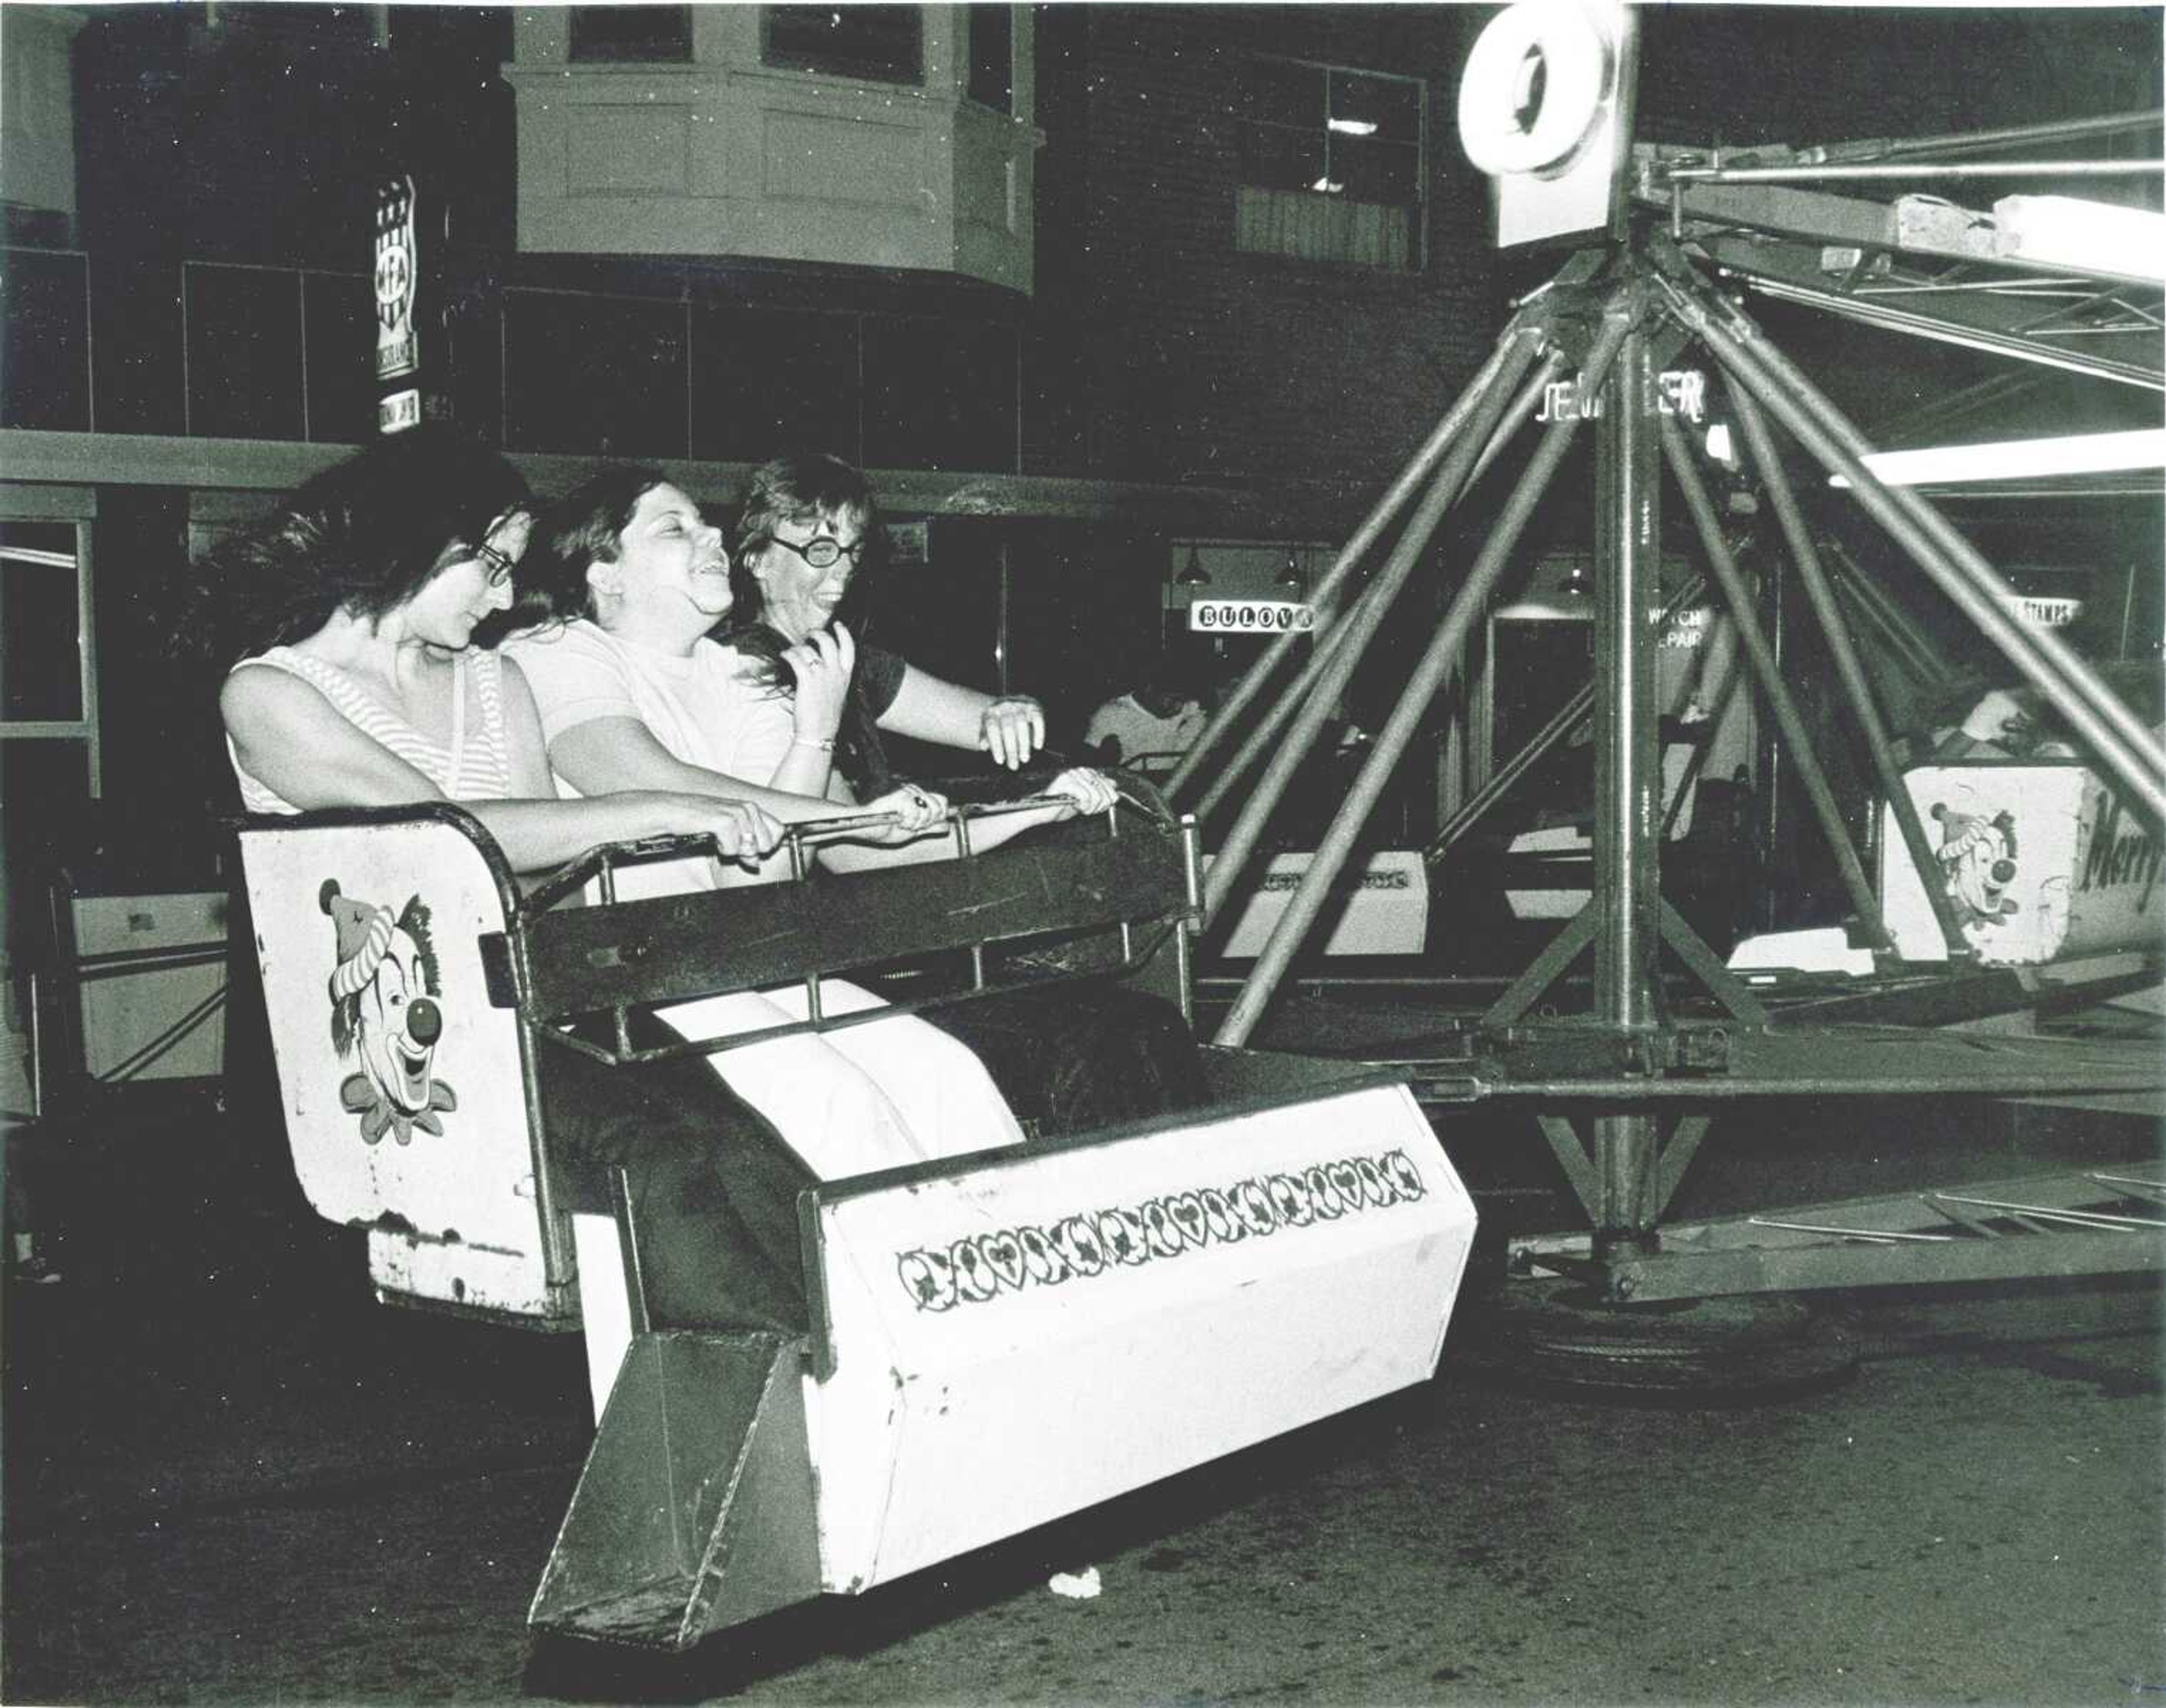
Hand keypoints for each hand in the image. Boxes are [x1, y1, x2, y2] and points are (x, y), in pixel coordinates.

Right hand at [699, 797, 784, 863]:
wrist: (671, 811)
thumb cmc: (697, 820)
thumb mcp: (728, 831)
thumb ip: (746, 845)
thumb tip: (756, 862)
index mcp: (752, 808)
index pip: (779, 831)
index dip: (766, 846)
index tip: (749, 847)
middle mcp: (748, 808)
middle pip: (767, 845)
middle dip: (749, 851)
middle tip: (728, 842)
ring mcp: (738, 814)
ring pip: (750, 849)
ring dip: (732, 850)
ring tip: (718, 837)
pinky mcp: (725, 822)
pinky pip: (733, 850)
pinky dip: (721, 850)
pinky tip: (711, 836)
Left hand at [784, 622, 855, 746]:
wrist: (819, 733)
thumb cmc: (826, 717)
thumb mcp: (838, 695)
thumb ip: (833, 679)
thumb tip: (819, 665)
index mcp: (846, 677)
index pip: (849, 648)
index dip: (843, 633)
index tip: (838, 625)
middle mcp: (836, 673)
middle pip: (828, 642)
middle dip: (817, 634)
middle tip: (809, 634)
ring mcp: (822, 676)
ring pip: (809, 650)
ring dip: (797, 648)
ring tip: (791, 652)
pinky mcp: (807, 680)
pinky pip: (796, 658)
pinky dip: (788, 654)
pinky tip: (784, 656)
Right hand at [866, 781, 949, 835]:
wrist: (868, 829)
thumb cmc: (885, 829)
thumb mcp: (914, 831)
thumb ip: (931, 826)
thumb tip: (947, 824)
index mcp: (918, 798)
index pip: (942, 801)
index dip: (940, 815)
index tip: (925, 825)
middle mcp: (914, 792)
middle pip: (939, 807)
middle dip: (926, 822)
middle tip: (910, 825)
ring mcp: (907, 792)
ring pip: (927, 811)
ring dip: (915, 824)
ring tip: (902, 823)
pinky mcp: (901, 796)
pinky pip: (916, 812)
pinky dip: (908, 822)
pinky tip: (898, 821)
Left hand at [978, 695, 1044, 769]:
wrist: (1013, 703)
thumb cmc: (1000, 721)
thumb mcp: (990, 727)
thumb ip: (986, 737)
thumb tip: (983, 746)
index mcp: (991, 712)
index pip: (992, 728)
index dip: (996, 745)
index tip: (1000, 761)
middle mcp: (1005, 706)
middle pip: (1007, 728)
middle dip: (1011, 749)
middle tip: (1013, 766)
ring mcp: (1020, 704)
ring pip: (1022, 724)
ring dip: (1023, 744)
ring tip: (1024, 759)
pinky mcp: (1034, 706)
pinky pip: (1037, 720)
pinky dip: (1038, 734)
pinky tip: (1037, 746)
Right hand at [1044, 767, 1118, 815]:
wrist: (1042, 811)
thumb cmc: (1061, 806)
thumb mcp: (1086, 799)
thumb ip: (1099, 791)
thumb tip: (1114, 784)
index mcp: (1086, 772)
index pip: (1109, 785)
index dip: (1106, 800)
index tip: (1097, 807)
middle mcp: (1080, 771)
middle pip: (1104, 790)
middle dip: (1099, 805)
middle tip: (1087, 810)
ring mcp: (1073, 775)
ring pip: (1096, 795)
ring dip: (1090, 807)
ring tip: (1080, 808)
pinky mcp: (1066, 781)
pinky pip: (1085, 797)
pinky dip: (1083, 806)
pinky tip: (1075, 806)